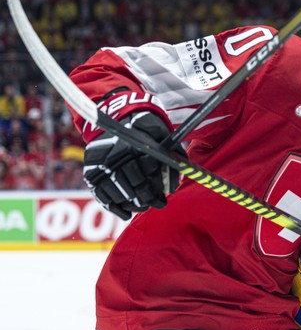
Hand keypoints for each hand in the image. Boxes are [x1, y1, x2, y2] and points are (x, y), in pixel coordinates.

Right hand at [83, 91, 185, 219]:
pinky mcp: (91, 174)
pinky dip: (115, 208)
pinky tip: (127, 214)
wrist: (116, 115)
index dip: (158, 186)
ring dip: (134, 205)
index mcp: (131, 145)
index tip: (168, 193)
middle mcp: (113, 156)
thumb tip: (181, 176)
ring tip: (145, 207)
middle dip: (149, 198)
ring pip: (119, 195)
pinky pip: (102, 197)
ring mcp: (100, 167)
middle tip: (160, 203)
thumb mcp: (161, 131)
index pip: (147, 173)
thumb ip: (173, 151)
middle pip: (133, 187)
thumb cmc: (145, 126)